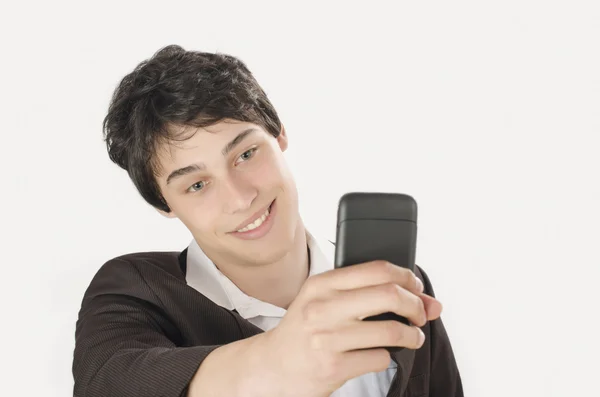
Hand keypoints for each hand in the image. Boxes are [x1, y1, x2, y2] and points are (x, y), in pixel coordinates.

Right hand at [246, 260, 442, 396]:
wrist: (273, 365)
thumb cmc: (305, 329)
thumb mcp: (327, 302)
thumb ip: (372, 295)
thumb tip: (430, 303)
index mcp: (322, 284)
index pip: (377, 269)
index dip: (407, 277)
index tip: (416, 288)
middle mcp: (322, 307)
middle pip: (390, 294)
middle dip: (416, 305)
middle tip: (419, 315)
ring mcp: (327, 338)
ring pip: (392, 330)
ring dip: (412, 336)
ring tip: (411, 338)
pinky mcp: (333, 367)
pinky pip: (380, 358)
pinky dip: (388, 357)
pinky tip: (379, 354)